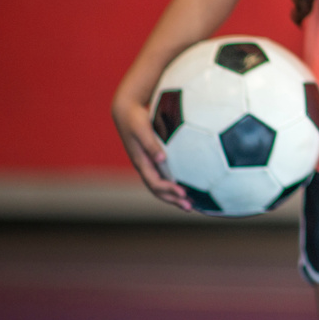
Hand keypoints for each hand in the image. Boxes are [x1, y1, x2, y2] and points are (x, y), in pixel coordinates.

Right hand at [110, 94, 191, 211]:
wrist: (127, 112)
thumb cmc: (135, 119)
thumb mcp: (142, 130)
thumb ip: (151, 144)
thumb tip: (162, 159)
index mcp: (141, 162)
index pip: (155, 183)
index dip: (169, 190)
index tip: (183, 193)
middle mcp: (146, 166)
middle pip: (158, 190)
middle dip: (173, 200)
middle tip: (190, 207)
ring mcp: (150, 164)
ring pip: (162, 185)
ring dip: (175, 195)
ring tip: (191, 203)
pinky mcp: (155, 158)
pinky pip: (166, 175)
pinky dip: (176, 183)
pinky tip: (190, 184)